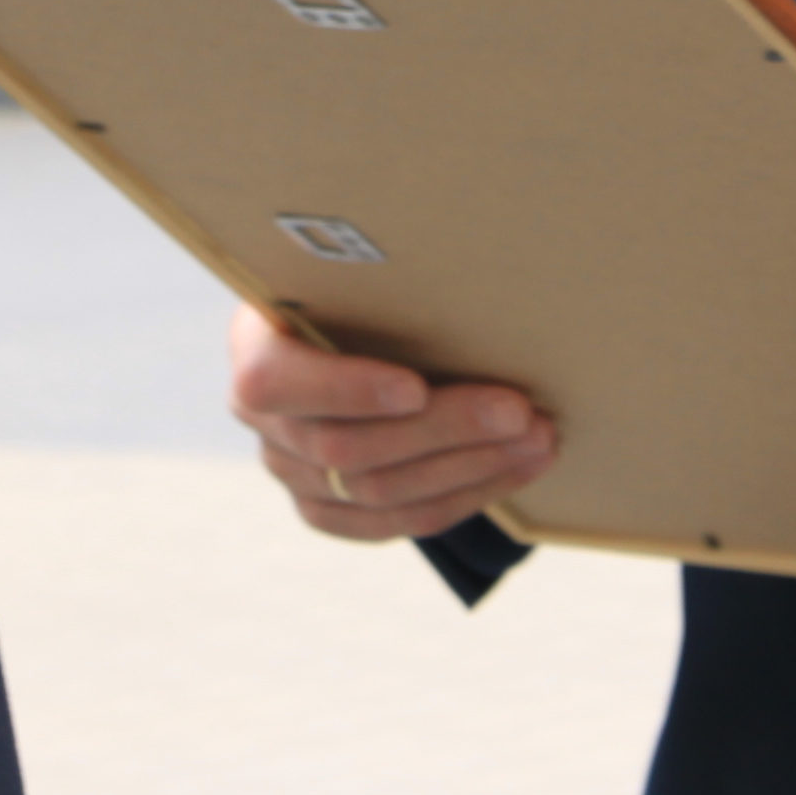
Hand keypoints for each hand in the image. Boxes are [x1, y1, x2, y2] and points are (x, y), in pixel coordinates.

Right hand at [227, 301, 558, 542]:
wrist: (350, 332)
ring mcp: (294, 474)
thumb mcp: (359, 276)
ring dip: (471, 467)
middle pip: (348, 447)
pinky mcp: (330, 512)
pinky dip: (466, 496)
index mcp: (259, 349)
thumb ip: (386, 287)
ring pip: (381, 493)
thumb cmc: (365, 291)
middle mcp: (266, 422)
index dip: (347, 390)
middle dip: (444, 429)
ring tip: (537, 438)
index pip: (277, 383)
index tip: (416, 387)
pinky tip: (513, 468)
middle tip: (518, 409)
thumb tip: (470, 273)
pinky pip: (400, 521)